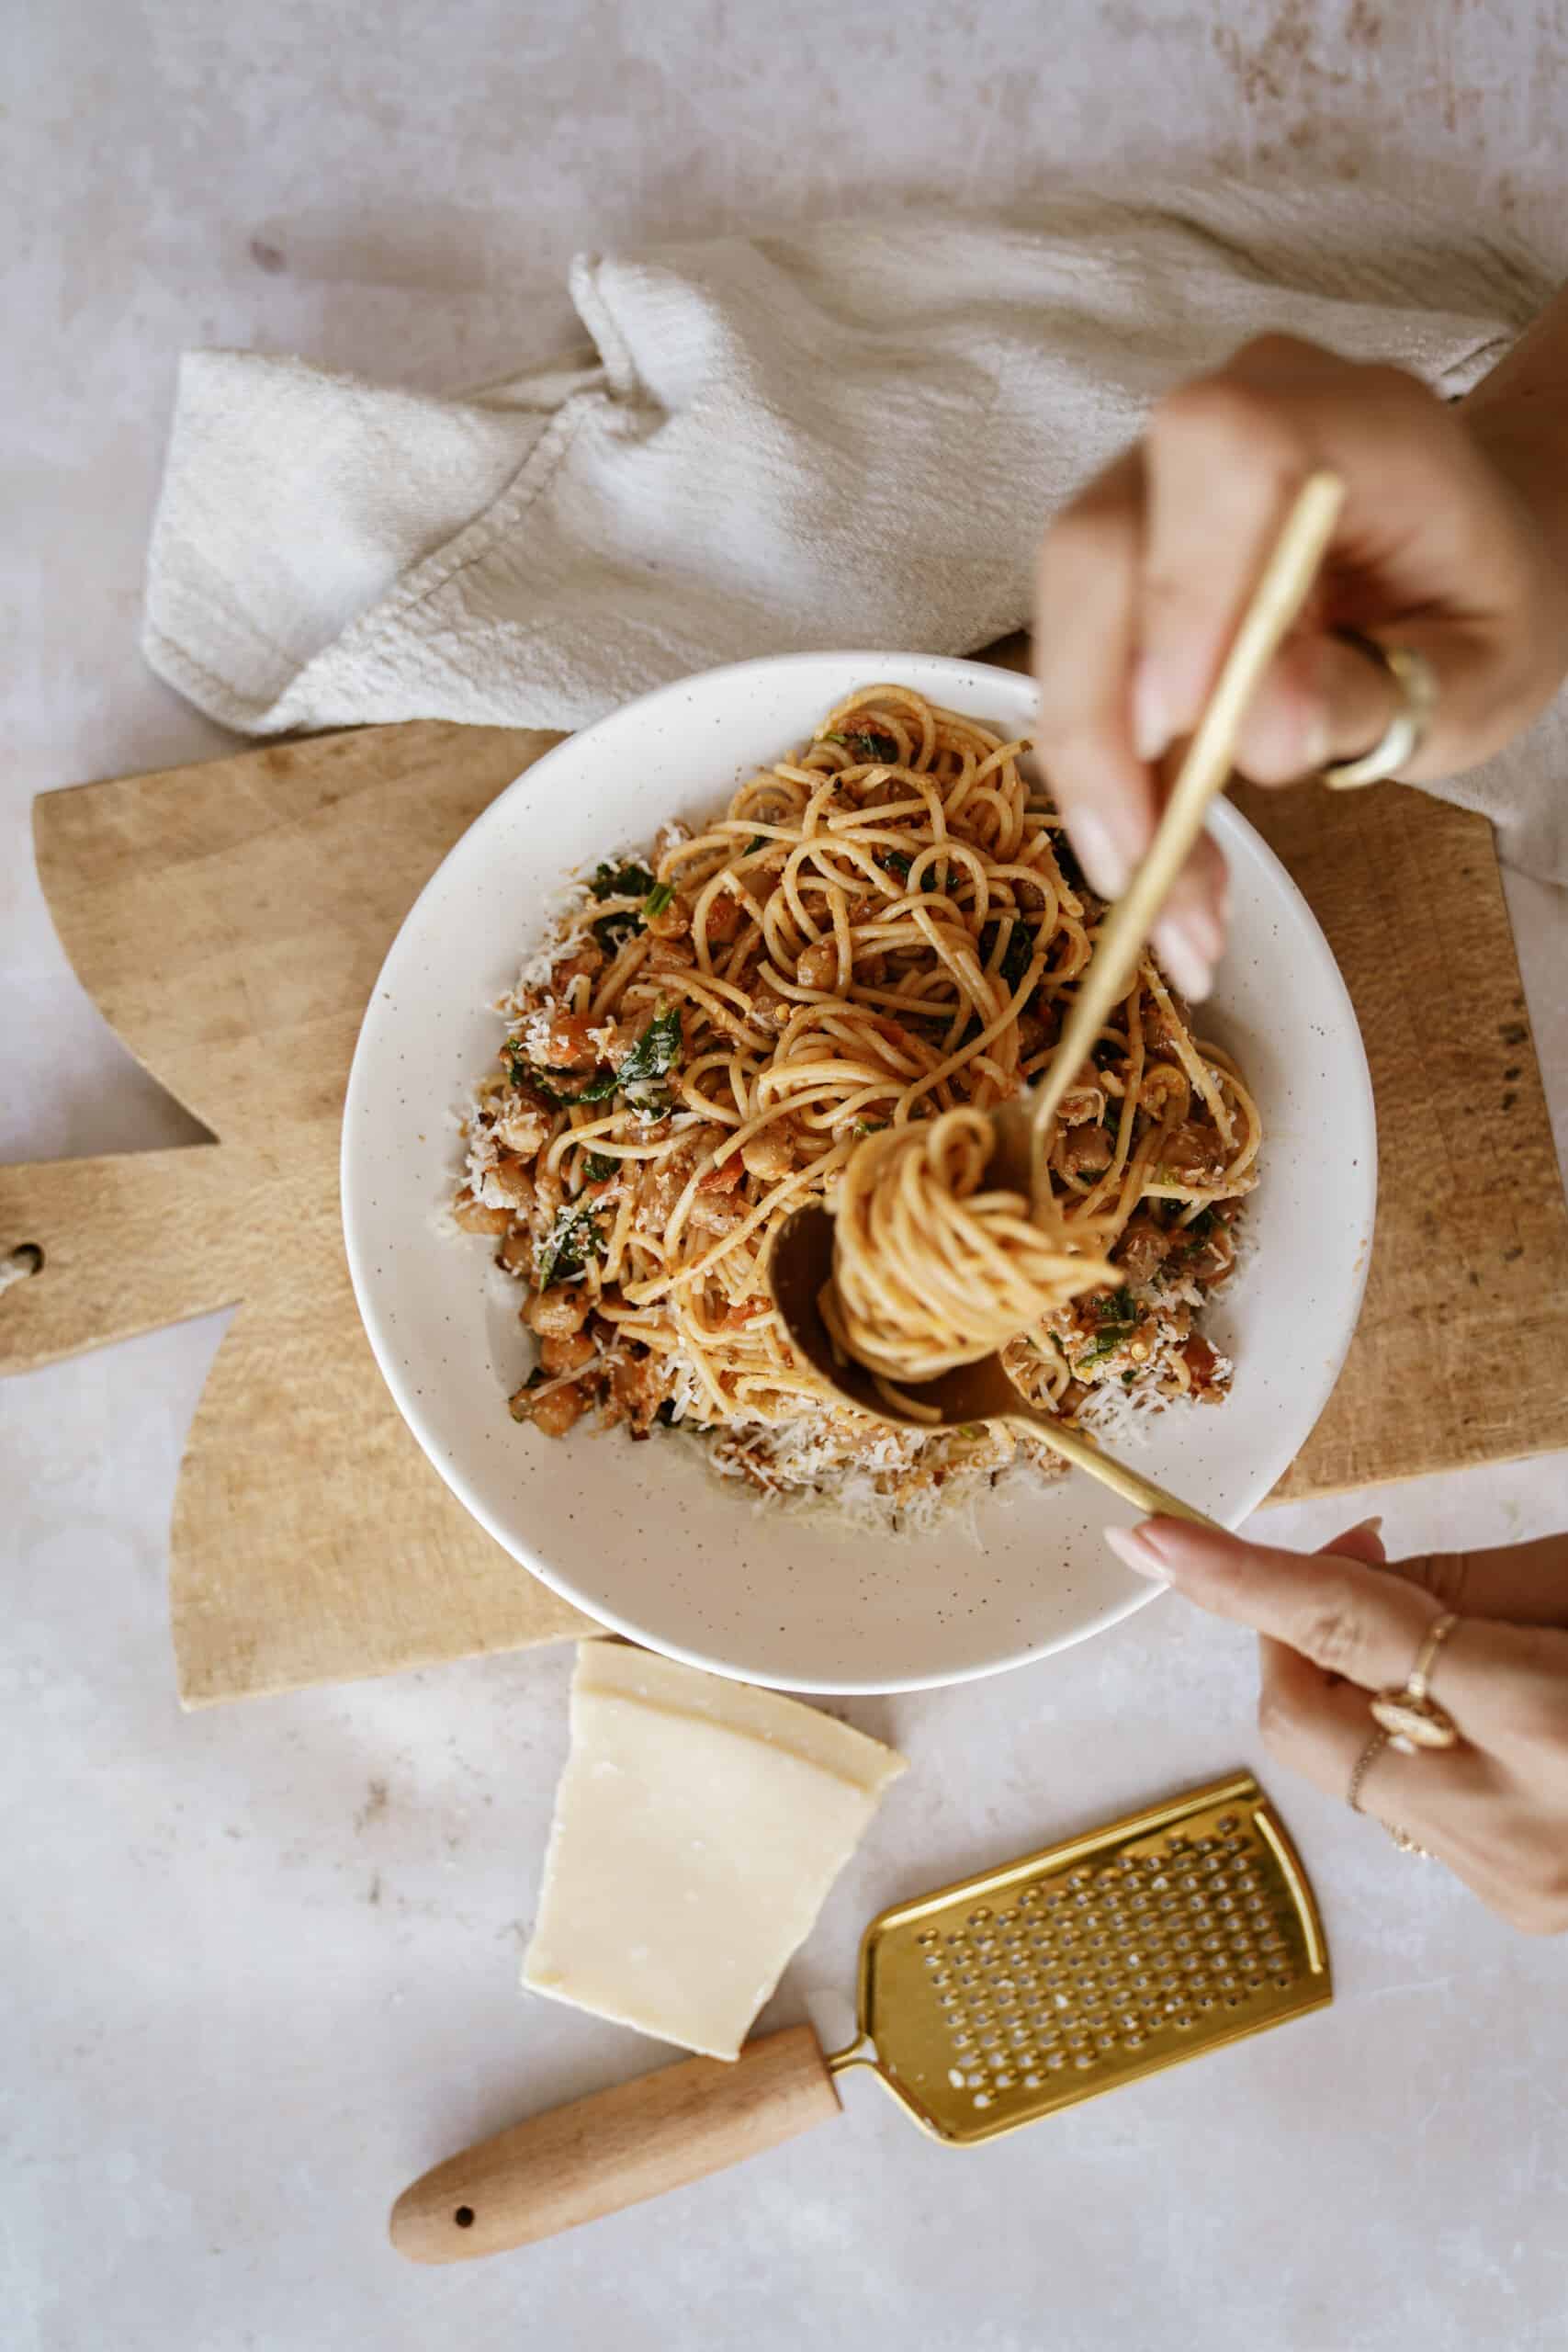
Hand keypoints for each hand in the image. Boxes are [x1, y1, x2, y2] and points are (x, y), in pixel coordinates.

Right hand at [1033, 331, 1567, 1000]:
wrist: (1462, 562)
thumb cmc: (1481, 609)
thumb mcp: (1479, 675)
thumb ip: (1381, 694)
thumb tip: (1260, 733)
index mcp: (1355, 422)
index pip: (1224, 455)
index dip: (1180, 586)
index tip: (1179, 725)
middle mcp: (1230, 420)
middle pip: (1100, 544)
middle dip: (1100, 718)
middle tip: (1139, 863)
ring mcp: (1158, 481)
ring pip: (1067, 611)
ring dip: (1090, 767)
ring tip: (1154, 891)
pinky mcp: (1120, 553)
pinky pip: (1076, 656)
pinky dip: (1101, 773)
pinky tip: (1151, 862)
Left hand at [1104, 1515, 1567, 1933]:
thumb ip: (1463, 1579)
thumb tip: (1329, 1573)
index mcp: (1550, 1722)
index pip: (1346, 1629)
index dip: (1236, 1577)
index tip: (1150, 1539)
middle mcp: (1517, 1824)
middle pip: (1305, 1718)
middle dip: (1291, 1633)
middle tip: (1367, 1558)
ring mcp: (1514, 1885)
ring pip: (1345, 1765)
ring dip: (1359, 1684)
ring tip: (1455, 1635)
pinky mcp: (1518, 1911)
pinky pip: (1406, 1804)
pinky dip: (1413, 1738)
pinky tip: (1489, 1705)